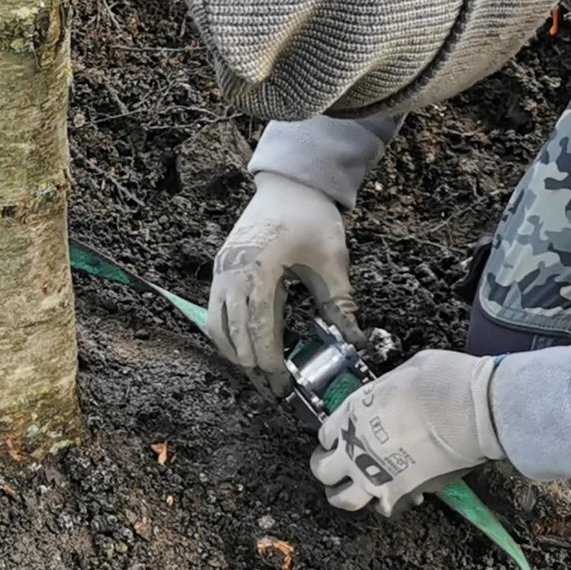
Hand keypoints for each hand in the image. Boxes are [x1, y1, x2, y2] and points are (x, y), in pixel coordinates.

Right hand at [208, 173, 355, 392]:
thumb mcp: (332, 260)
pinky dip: (226, 332)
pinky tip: (246, 346)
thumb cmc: (312, 217)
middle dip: (252, 361)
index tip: (282, 378)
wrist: (290, 184)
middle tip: (274, 385)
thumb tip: (355, 341)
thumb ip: (339, 303)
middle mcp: (233, 270)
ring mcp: (222, 268)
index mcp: (260, 267)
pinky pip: (215, 310)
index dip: (267, 355)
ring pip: (216, 323)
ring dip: (234, 350)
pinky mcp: (221, 267)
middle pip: (233, 329)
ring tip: (258, 370)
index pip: (257, 323)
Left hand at [312, 350, 500, 516]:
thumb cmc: (446, 382)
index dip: (333, 437)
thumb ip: (388, 390)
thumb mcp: (406, 370)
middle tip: (337, 467)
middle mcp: (356, 448)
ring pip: (344, 499)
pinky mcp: (402, 495)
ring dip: (345, 495)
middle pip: (324, 470)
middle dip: (328, 469)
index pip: (325, 434)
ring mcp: (376, 476)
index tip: (339, 439)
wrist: (475, 412)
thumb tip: (393, 395)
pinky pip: (385, 509)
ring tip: (353, 491)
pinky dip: (388, 503)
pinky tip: (397, 494)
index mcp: (353, 412)